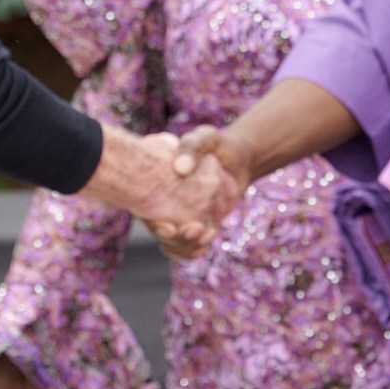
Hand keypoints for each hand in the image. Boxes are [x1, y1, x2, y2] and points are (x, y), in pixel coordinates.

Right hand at [134, 132, 239, 259]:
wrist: (240, 158)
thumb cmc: (218, 145)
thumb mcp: (205, 137)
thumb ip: (192, 147)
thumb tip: (181, 168)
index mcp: (159, 183)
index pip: (149, 208)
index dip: (155, 222)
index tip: (168, 227)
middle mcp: (165, 203)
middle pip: (162, 231)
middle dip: (175, 238)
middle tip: (195, 229)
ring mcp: (180, 216)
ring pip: (174, 242)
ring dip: (186, 246)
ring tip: (205, 235)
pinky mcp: (197, 225)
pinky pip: (187, 245)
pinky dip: (192, 250)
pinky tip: (203, 246)